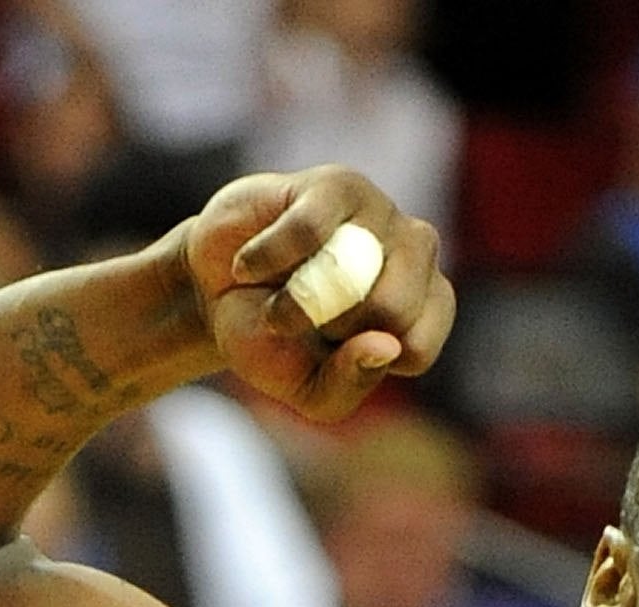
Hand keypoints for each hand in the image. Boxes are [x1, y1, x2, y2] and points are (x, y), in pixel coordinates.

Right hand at [183, 168, 455, 423]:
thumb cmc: (273, 341)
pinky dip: (266, 259)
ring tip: (279, 292)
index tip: (325, 347)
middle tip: (299, 316)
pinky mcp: (337, 185)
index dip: (355, 360)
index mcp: (426, 308)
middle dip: (330, 327)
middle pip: (393, 310)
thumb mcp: (310, 389)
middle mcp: (417, 255)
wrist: (212, 291)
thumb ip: (350, 383)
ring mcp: (381, 213)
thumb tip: (386, 346)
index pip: (417, 349)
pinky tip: (248, 265)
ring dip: (300, 297)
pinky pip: (308, 231)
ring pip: (357, 271)